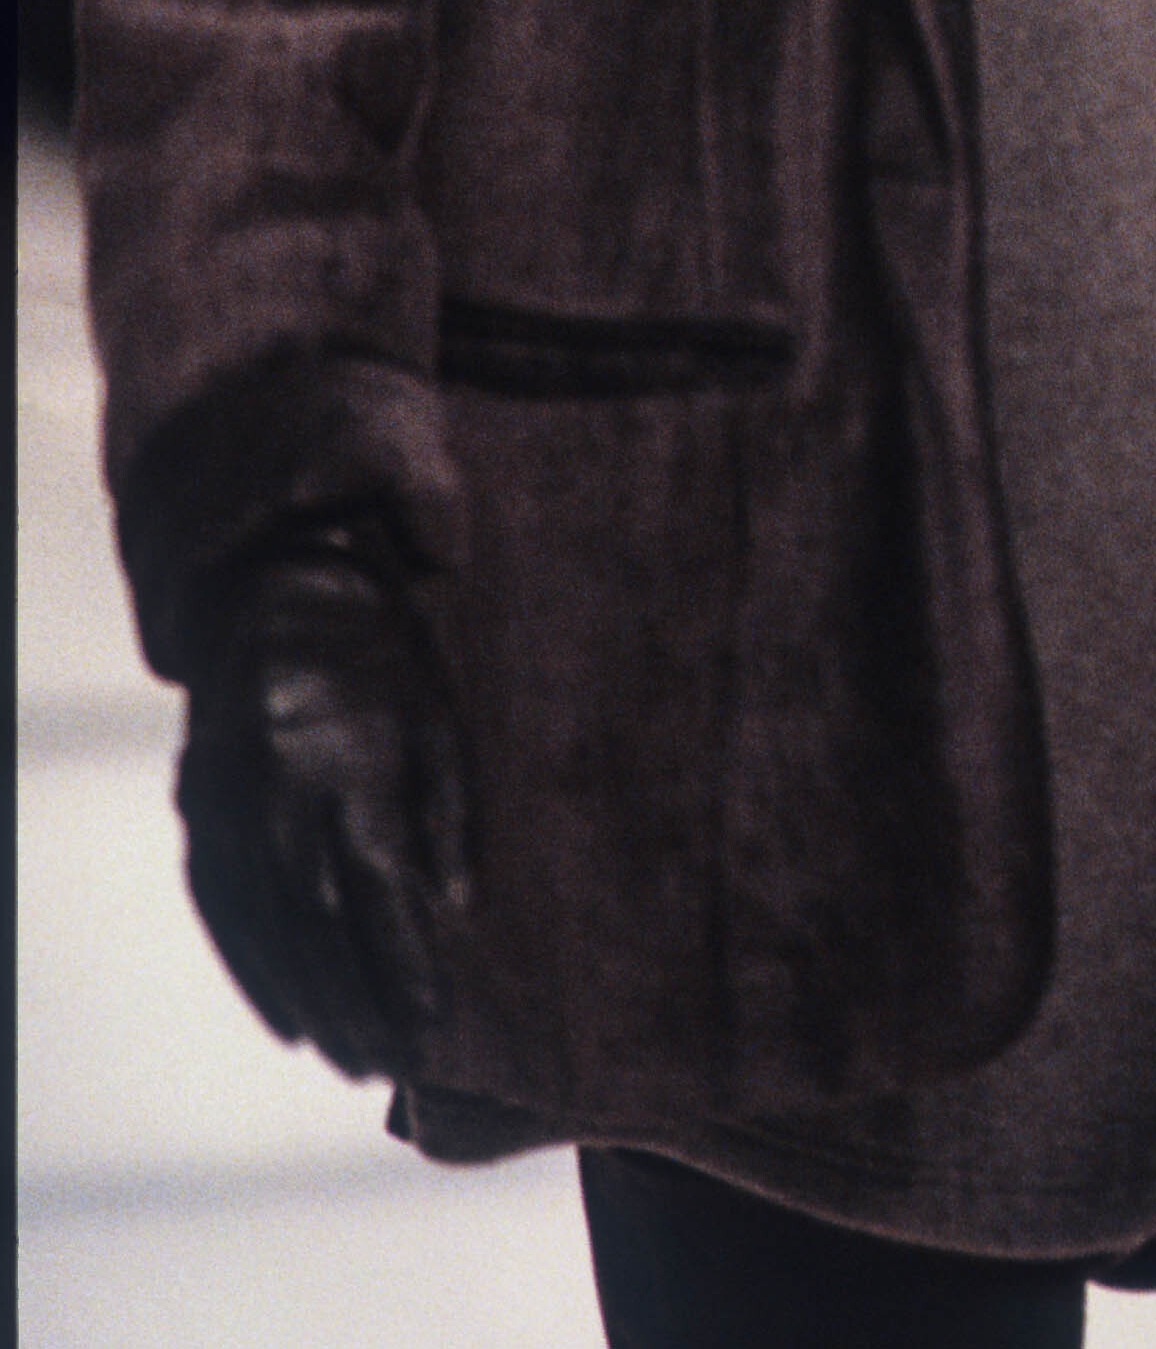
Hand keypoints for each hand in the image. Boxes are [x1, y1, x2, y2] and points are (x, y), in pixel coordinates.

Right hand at [177, 537, 469, 1079]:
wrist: (280, 585)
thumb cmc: (381, 654)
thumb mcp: (436, 717)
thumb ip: (446, 816)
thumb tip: (455, 910)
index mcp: (354, 771)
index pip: (383, 898)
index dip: (406, 969)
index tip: (433, 1027)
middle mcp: (286, 799)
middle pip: (322, 930)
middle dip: (360, 1007)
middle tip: (390, 1068)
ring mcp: (235, 807)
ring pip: (270, 930)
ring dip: (311, 1004)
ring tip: (349, 1059)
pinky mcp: (203, 808)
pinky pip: (223, 908)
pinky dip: (254, 970)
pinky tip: (286, 1016)